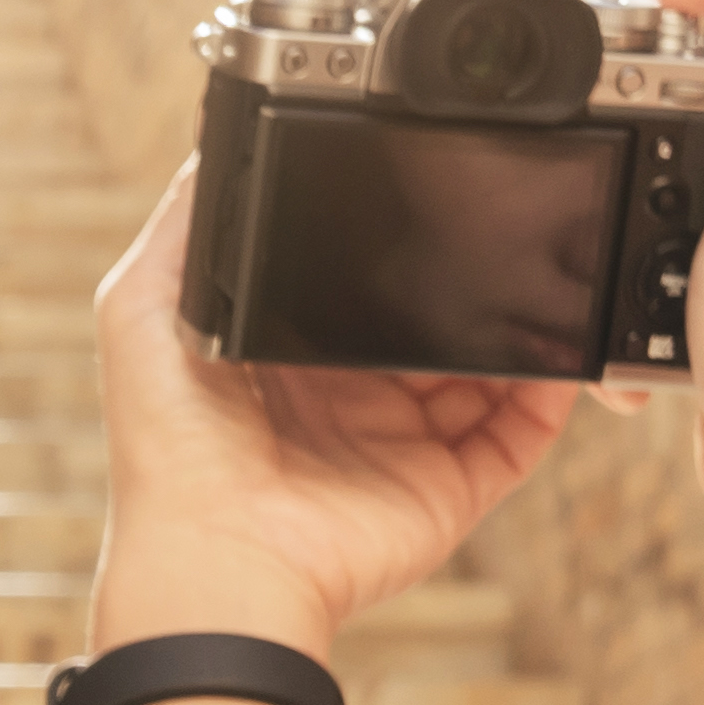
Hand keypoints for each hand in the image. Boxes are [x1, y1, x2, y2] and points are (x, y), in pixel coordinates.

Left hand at [85, 170, 569, 652]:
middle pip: (435, 322)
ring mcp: (406, 443)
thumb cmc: (167, 449)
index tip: (435, 192)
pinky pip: (519, 436)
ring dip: (524, 329)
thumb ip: (183, 227)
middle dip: (474, 282)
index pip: (361, 282)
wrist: (217, 560)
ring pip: (490, 372)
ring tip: (551, 280)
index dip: (399, 243)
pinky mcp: (448, 488)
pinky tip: (561, 353)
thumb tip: (217, 144)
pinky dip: (550, 394)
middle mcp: (354, 396)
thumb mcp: (142, 310)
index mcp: (291, 352)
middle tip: (509, 231)